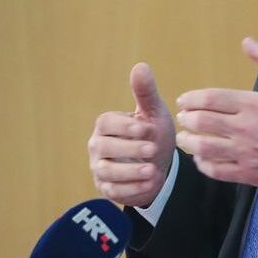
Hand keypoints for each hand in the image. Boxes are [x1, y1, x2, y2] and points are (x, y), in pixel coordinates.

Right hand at [88, 63, 175, 207]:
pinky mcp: (107, 189)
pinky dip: (132, 189)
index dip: (124, 126)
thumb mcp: (153, 113)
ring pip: (107, 171)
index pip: (106, 123)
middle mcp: (98, 146)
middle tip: (153, 149)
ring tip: (153, 170)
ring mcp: (101, 168)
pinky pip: (113, 191)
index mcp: (107, 125)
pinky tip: (150, 184)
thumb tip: (140, 66)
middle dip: (130, 148)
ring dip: (130, 172)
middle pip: (105, 147)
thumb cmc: (152, 134)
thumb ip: (145, 92)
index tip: (146, 128)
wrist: (159, 164)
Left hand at [175, 37, 257, 190]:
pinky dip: (202, 163)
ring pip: (203, 148)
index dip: (191, 99)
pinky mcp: (248, 174)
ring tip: (185, 138)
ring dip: (188, 142)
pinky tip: (202, 157)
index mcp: (255, 104)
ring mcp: (246, 153)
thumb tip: (247, 42)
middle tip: (184, 117)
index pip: (210, 99)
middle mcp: (247, 128)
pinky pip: (215, 170)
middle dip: (186, 119)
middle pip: (201, 122)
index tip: (184, 100)